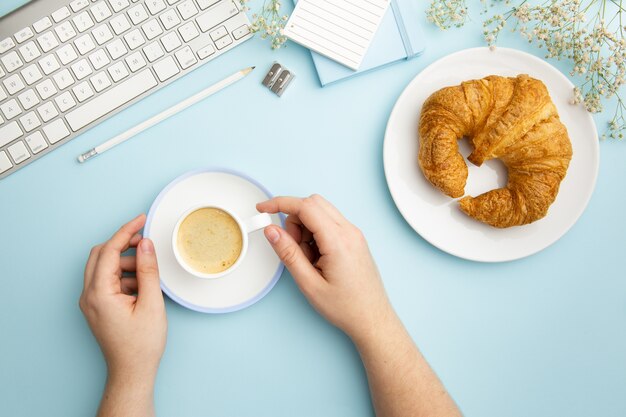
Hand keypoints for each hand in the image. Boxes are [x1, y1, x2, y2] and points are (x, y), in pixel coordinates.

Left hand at [80, 214, 166, 383]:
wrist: (132, 371)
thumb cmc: (141, 344)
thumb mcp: (151, 303)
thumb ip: (147, 270)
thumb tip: (145, 244)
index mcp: (99, 293)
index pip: (110, 250)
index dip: (126, 231)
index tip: (141, 219)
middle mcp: (89, 295)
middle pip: (101, 254)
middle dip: (124, 244)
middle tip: (145, 241)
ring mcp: (91, 301)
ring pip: (104, 266)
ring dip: (125, 262)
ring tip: (148, 273)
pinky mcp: (98, 307)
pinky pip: (107, 280)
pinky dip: (123, 275)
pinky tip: (141, 286)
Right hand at [257, 195, 392, 341]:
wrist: (372, 318)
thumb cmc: (346, 307)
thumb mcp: (309, 284)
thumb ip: (288, 254)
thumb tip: (272, 231)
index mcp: (339, 241)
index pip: (305, 206)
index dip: (280, 204)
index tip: (263, 208)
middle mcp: (350, 232)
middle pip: (313, 204)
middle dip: (294, 218)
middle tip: (290, 246)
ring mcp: (354, 234)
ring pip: (321, 212)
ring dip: (305, 227)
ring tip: (306, 258)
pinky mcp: (354, 239)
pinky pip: (330, 223)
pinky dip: (315, 233)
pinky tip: (316, 257)